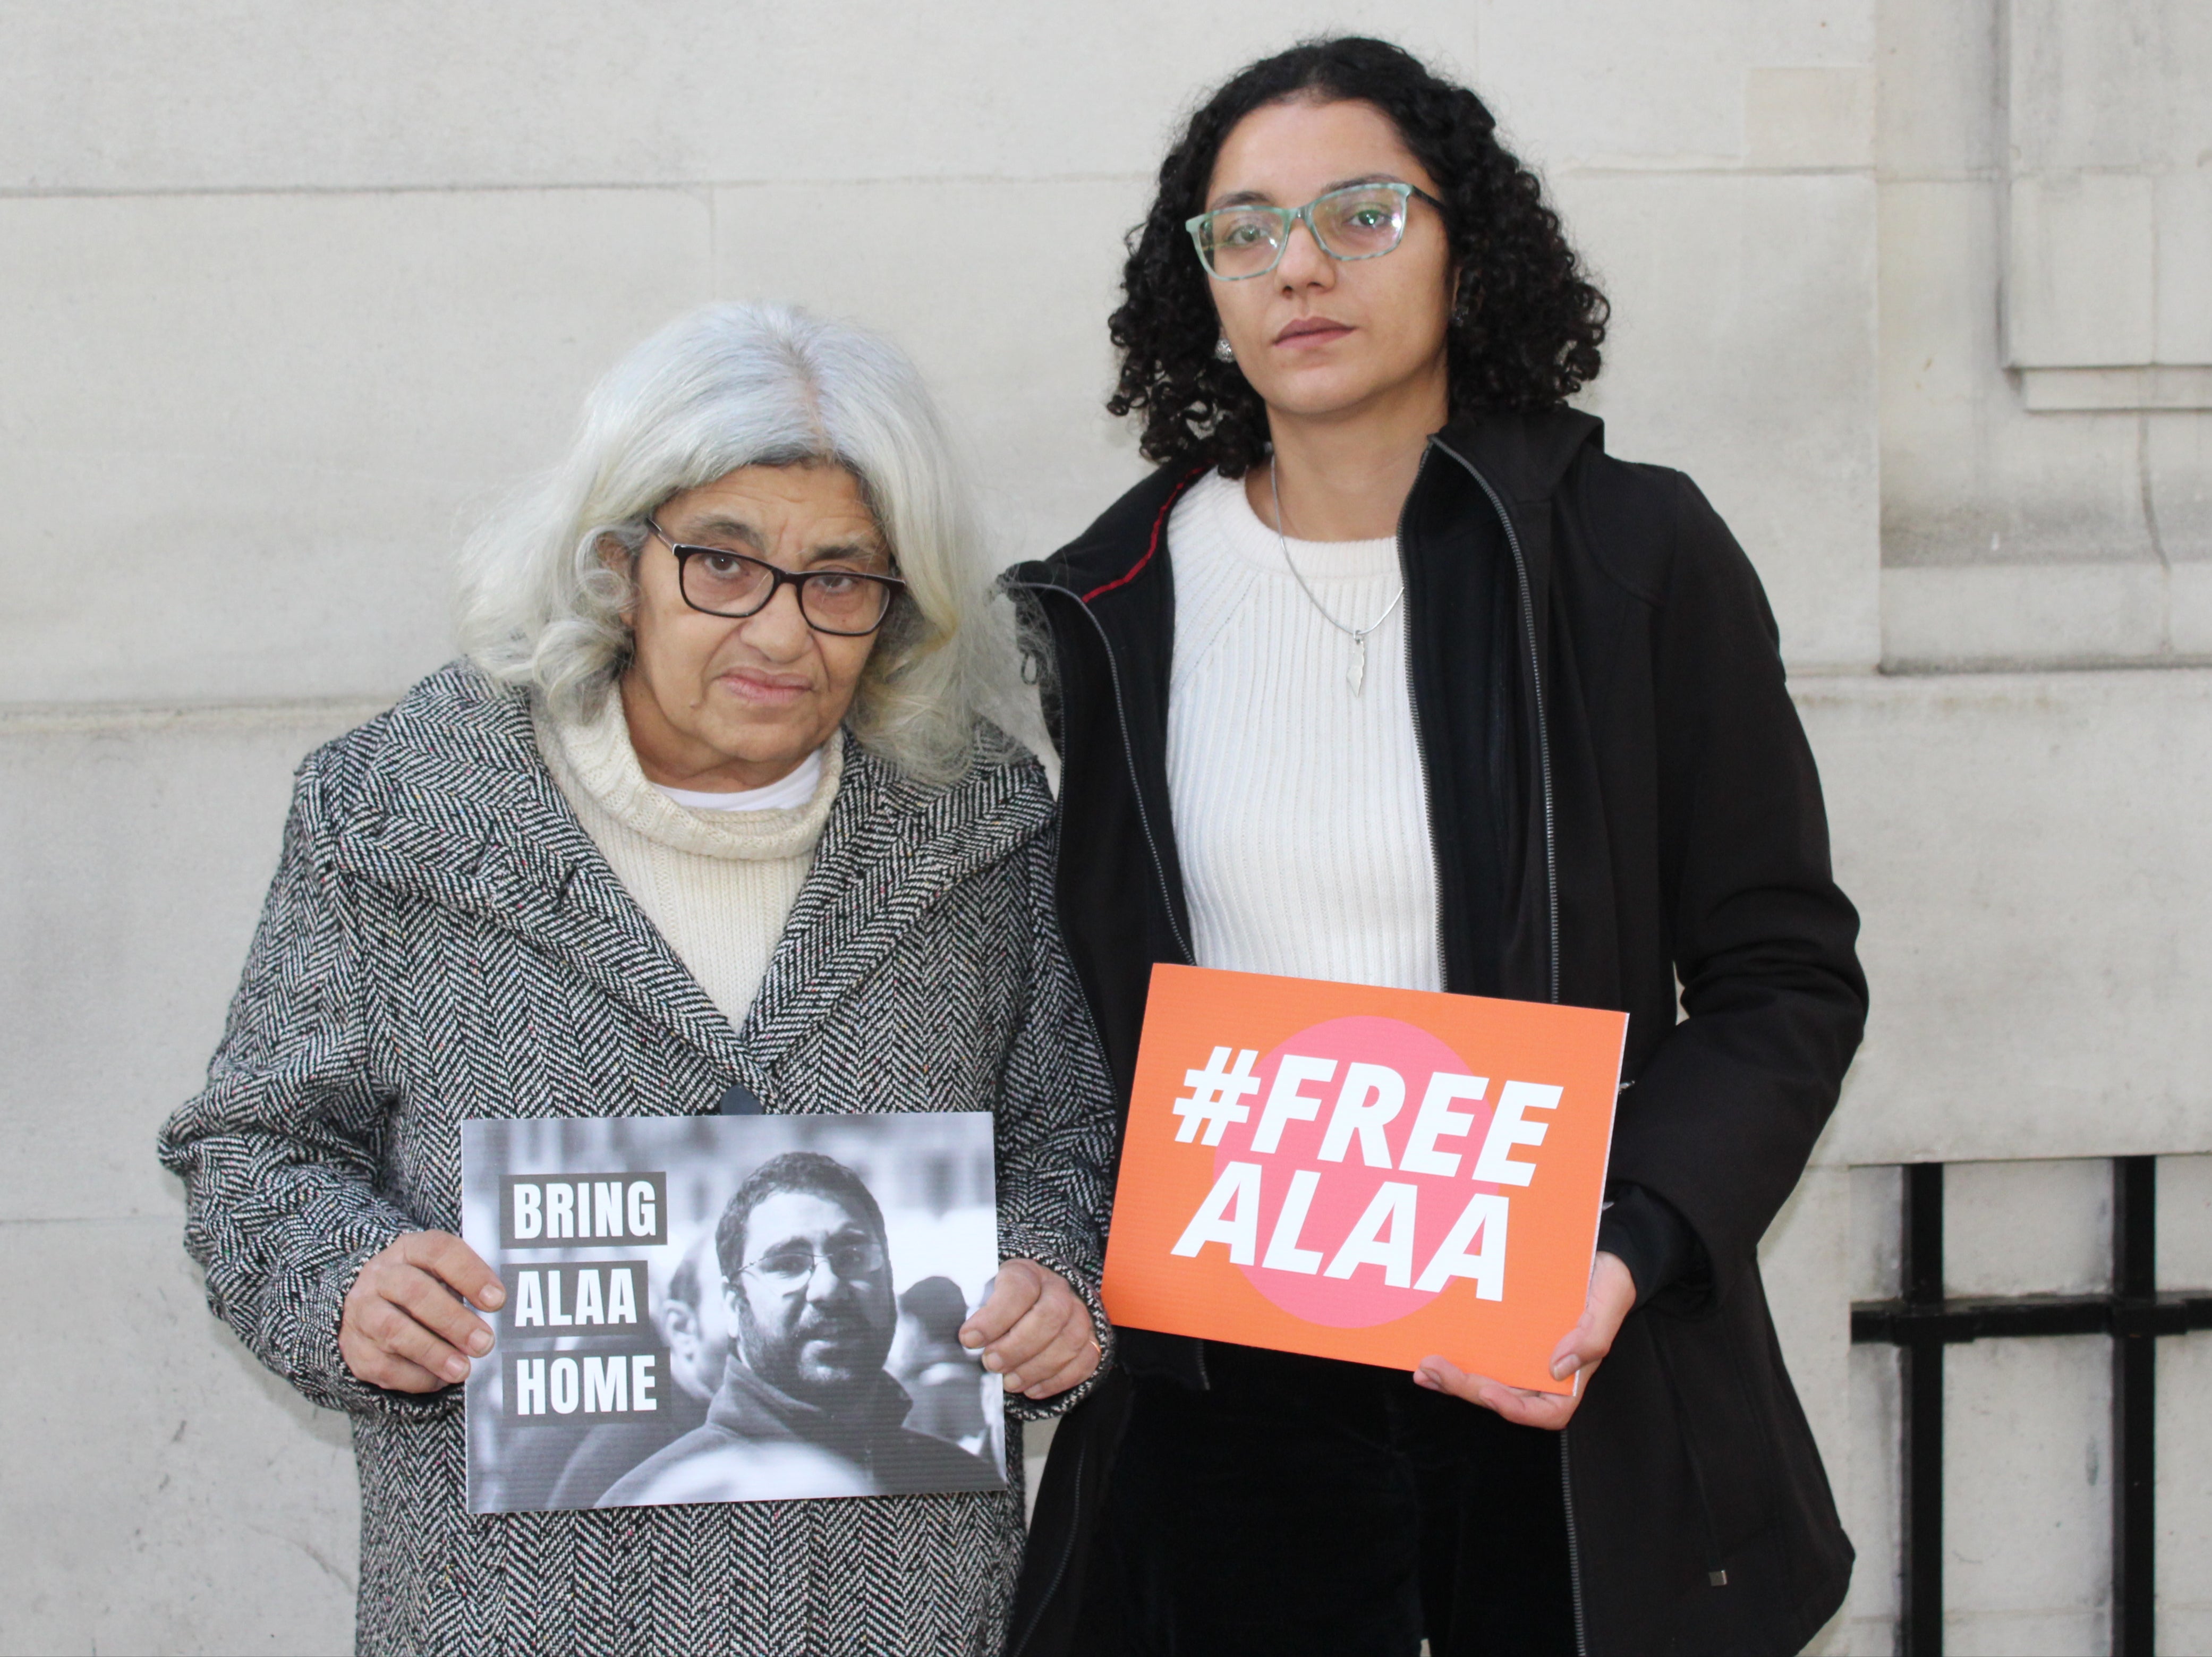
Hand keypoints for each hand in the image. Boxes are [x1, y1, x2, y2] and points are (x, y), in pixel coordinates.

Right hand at [339, 1230, 505, 1391]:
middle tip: (484, 1342)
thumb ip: (471, 1286)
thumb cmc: (425, 1288)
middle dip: (453, 1321)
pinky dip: (415, 1376)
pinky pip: (383, 1365)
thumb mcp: (444, 1274)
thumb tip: (503, 1312)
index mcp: (410, 1249)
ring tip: (464, 1369)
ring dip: (434, 1353)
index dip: (470, 1274)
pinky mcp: (355, 1348)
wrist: (370, 1307)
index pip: (440, 1251)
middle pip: (415, 1293)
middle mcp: (381, 1276)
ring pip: (394, 1330)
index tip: (497, 1300)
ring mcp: (363, 1312)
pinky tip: (439, 1380)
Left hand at [957, 1259, 1100, 1400]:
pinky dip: (1058, 1380)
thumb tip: (967, 1339)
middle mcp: (1058, 1289)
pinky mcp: (1091, 1337)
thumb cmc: (1000, 1304)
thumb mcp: (982, 1296)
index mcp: (1028, 1272)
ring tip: (1010, 1383)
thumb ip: (975, 1312)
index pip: (1018, 1289)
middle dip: (1017, 1346)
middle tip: (991, 1364)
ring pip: (1070, 1340)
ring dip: (1037, 1368)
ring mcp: (1079, 1312)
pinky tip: (1033, 1390)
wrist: (1032, 1301)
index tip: (969, 1339)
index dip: (994, 1317)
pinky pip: (1086, 1361)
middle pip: (1049, 1315)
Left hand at [1413, 1250, 1636, 1428]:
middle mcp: (1544, 1372)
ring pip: (1487, 1381)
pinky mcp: (1508, 1338)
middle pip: (1505, 1396)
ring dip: (1454, 1381)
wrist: (1601, 1255)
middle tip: (1434, 1370)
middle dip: (1467, 1388)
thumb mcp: (1609, 1303)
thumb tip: (1558, 1368)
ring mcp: (1523, 1357)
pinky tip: (1430, 1353)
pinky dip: (1456, 1360)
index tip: (1490, 1391)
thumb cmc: (1611, 1281)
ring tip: (1425, 1369)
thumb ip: (1592, 1338)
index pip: (1549, 1412)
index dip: (1517, 1409)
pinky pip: (1481, 1356)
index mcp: (1572, 1374)